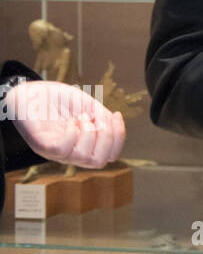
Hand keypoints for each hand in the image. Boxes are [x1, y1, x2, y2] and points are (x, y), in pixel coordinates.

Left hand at [9, 81, 125, 167]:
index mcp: (85, 145)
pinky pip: (63, 150)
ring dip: (89, 133)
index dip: (119, 136)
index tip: (116, 114)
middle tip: (98, 117)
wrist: (32, 92)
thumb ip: (102, 118)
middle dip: (107, 137)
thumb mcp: (88, 106)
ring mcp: (57, 152)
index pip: (109, 155)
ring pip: (84, 157)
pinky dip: (73, 134)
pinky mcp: (42, 146)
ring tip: (81, 116)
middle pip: (100, 161)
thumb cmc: (59, 99)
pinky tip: (70, 121)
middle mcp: (72, 153)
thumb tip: (113, 127)